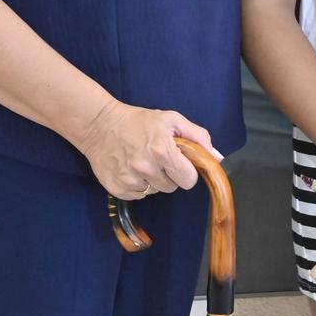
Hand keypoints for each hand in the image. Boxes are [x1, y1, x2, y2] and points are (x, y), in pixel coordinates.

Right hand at [76, 99, 211, 198]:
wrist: (99, 125)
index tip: (180, 163)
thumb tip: (216, 157)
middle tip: (159, 158)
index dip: (187, 171)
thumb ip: (198, 137)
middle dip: (170, 175)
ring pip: (155, 192)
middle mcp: (146, 168)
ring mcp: (129, 180)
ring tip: (142, 161)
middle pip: (173, 187)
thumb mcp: (171, 120)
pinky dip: (137, 185)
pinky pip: (138, 196)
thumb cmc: (138, 121)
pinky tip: (130, 168)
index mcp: (163, 151)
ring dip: (153, 180)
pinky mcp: (117, 189)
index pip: (189, 179)